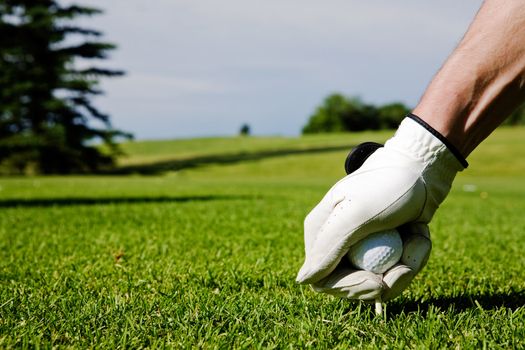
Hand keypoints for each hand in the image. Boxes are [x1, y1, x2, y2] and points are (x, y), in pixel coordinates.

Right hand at [296, 115, 466, 300]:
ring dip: (405, 266)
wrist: (422, 168)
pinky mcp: (381, 247)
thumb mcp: (357, 214)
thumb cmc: (388, 186)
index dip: (351, 287)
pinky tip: (419, 234)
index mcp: (320, 234)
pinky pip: (393, 270)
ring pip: (378, 281)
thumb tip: (302, 280)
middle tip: (408, 265)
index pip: (324, 280)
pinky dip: (412, 258)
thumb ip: (328, 247)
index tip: (379, 281)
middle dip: (385, 279)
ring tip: (417, 238)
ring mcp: (358, 246)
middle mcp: (335, 242)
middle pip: (353, 285)